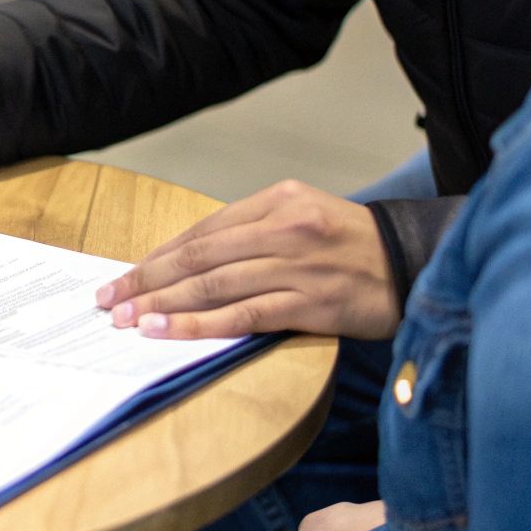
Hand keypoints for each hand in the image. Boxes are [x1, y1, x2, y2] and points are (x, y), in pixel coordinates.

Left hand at [98, 180, 399, 340]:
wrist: (420, 265)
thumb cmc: (353, 247)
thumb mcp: (303, 218)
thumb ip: (252, 234)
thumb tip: (190, 263)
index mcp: (277, 200)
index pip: (202, 231)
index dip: (158, 255)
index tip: (125, 274)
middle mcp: (283, 227)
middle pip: (198, 256)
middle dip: (147, 279)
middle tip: (110, 299)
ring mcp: (297, 264)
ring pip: (214, 284)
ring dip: (164, 303)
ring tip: (128, 319)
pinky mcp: (311, 302)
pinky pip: (243, 314)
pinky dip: (199, 323)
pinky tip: (168, 330)